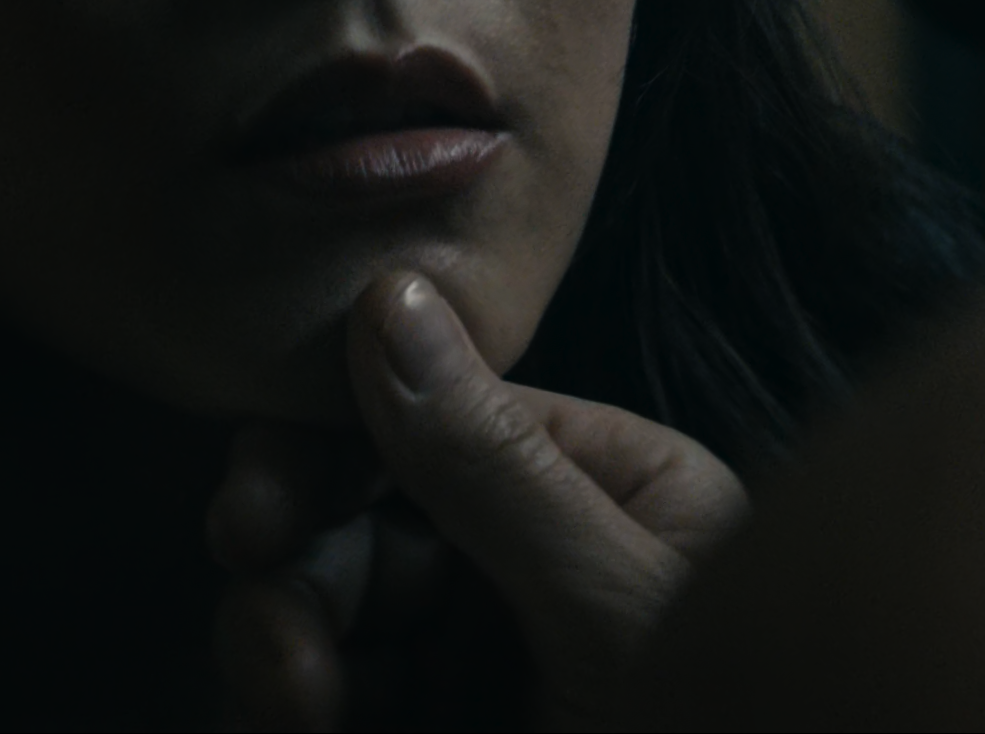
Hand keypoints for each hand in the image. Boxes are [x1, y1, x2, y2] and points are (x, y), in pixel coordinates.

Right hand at [206, 271, 749, 728]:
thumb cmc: (736, 713)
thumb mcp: (618, 606)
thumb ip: (495, 465)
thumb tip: (391, 294)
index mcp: (606, 488)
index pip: (429, 423)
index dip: (319, 460)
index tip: (247, 522)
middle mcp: (535, 564)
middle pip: (357, 527)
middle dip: (297, 583)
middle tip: (280, 652)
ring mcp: (488, 665)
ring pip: (327, 628)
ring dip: (284, 662)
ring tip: (297, 715)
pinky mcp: (444, 729)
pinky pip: (338, 709)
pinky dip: (297, 716)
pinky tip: (298, 729)